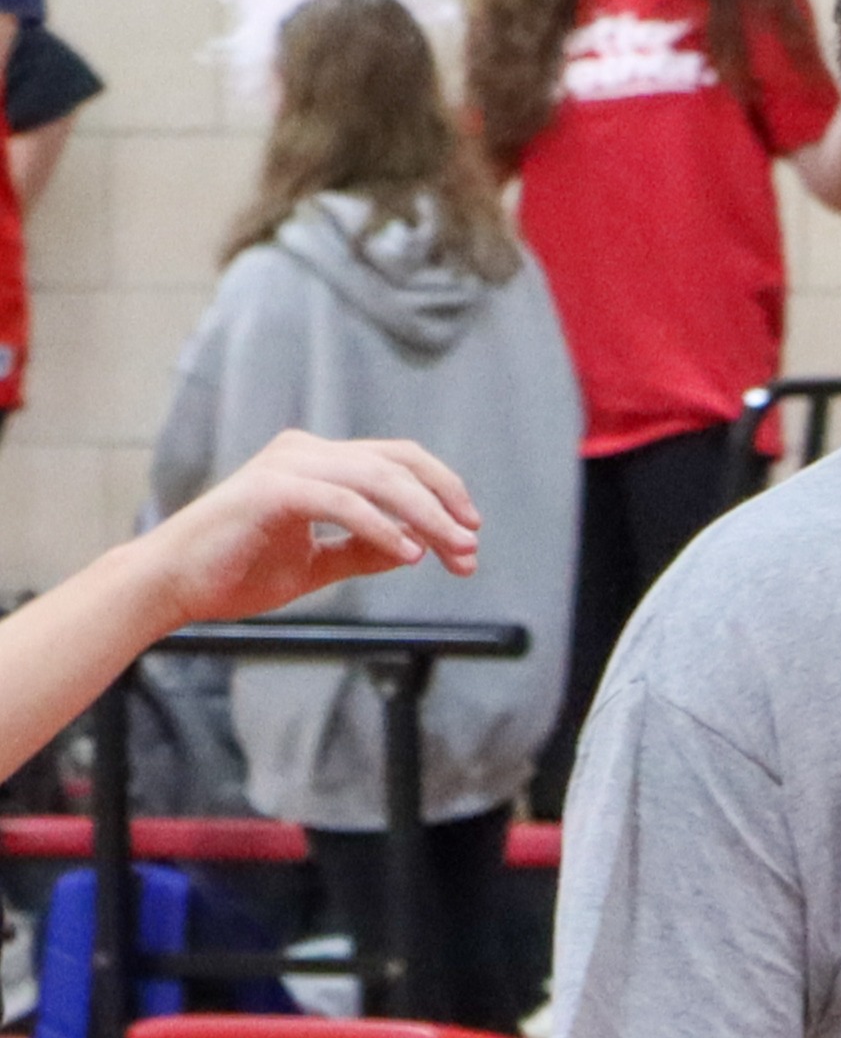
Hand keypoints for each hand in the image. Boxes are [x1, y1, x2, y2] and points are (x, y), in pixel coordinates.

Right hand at [127, 432, 481, 627]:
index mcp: (317, 462)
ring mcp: (285, 466)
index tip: (471, 536)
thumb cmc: (236, 572)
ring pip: (378, 478)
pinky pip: (341, 502)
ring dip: (425, 517)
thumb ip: (365, 550)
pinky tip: (407, 555)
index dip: (443, 493)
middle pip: (399, 463)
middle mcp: (304, 452)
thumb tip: (419, 547)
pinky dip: (381, 527)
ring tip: (452, 554)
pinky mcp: (269, 490)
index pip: (399, 461)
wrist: (172, 586)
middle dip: (445, 506)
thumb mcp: (317, 563)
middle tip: (470, 549)